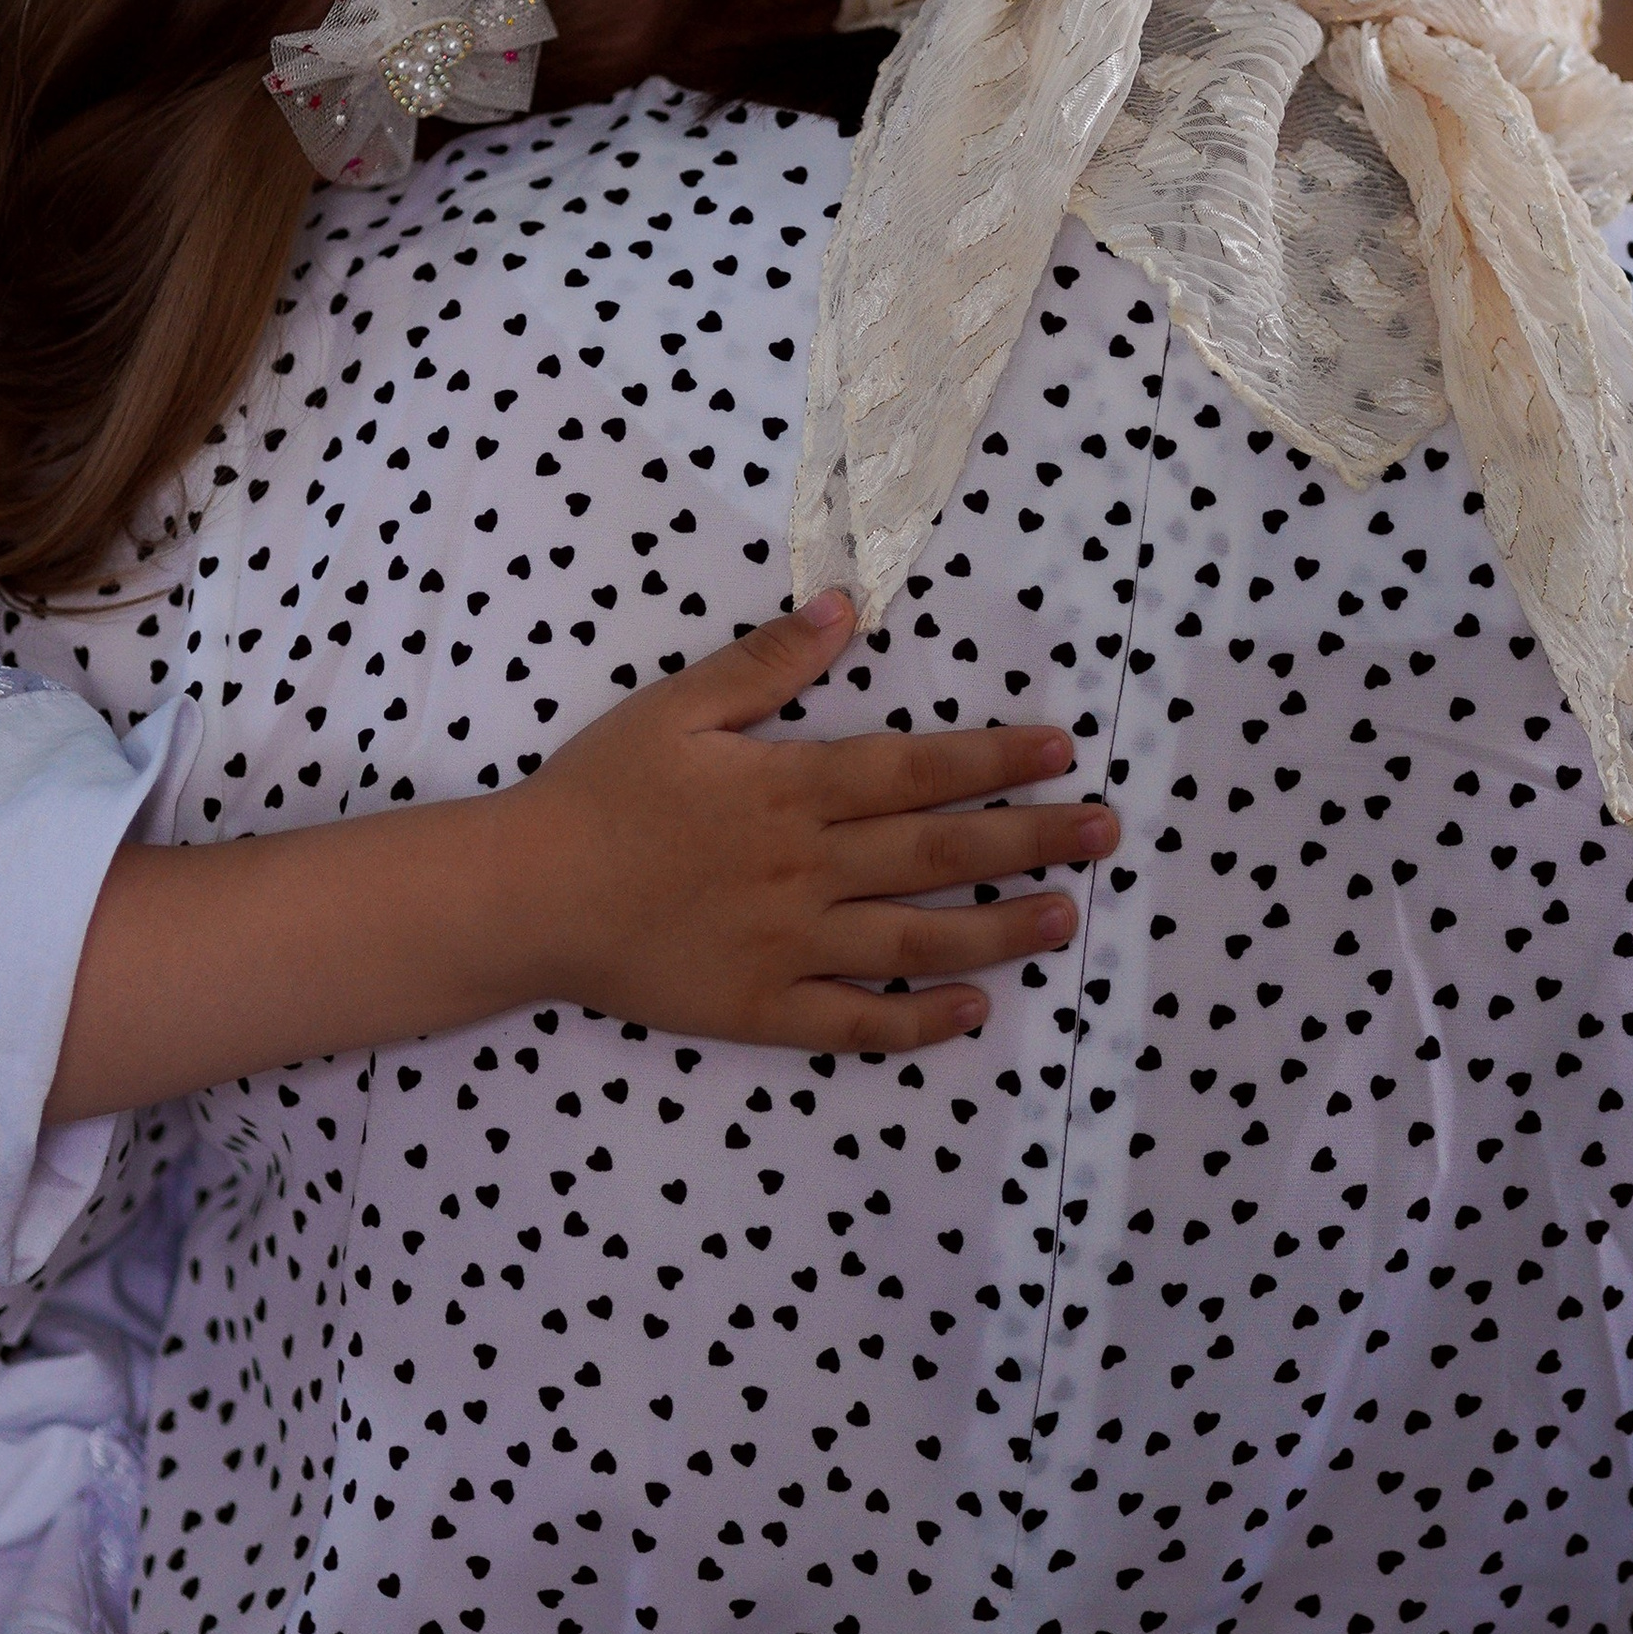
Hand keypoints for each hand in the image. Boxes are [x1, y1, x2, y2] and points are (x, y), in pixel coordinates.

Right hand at [495, 589, 1116, 1057]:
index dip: (995, 759)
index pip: (916, 770)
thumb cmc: (598, 793)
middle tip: (1106, 832)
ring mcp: (788, 946)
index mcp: (789, 788)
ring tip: (1068, 917)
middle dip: (1031, 839)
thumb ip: (765, 664)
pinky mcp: (761, 1009)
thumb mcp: (676, 709)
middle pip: (939, 852)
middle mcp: (805, 868)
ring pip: (917, 939)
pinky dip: (917, 1020)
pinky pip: (855, 1022)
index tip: (1062, 750)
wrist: (527, 896)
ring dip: (1001, 928)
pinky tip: (973, 1011)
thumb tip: (844, 610)